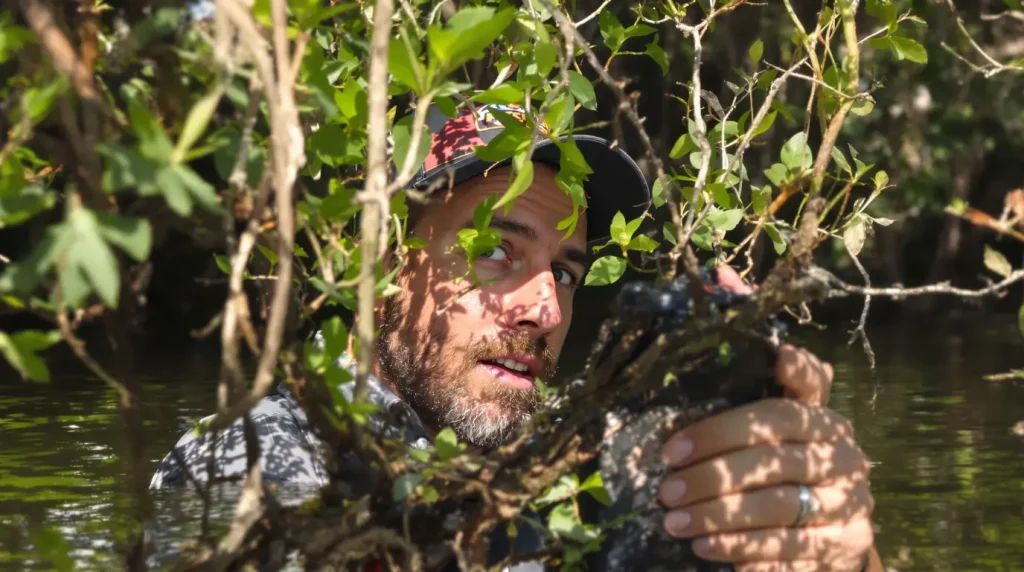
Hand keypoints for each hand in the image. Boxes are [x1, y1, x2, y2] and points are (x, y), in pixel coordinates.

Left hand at [657, 267, 874, 569]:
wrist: (822, 536)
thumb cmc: (773, 467)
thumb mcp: (754, 417)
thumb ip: (738, 357)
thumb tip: (718, 274)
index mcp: (820, 414)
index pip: (808, 387)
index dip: (781, 381)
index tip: (758, 371)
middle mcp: (843, 451)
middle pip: (778, 450)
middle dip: (716, 466)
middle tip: (666, 481)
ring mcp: (851, 500)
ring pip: (780, 503)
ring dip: (719, 512)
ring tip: (672, 518)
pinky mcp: (846, 545)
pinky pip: (790, 548)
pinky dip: (743, 548)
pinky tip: (704, 547)